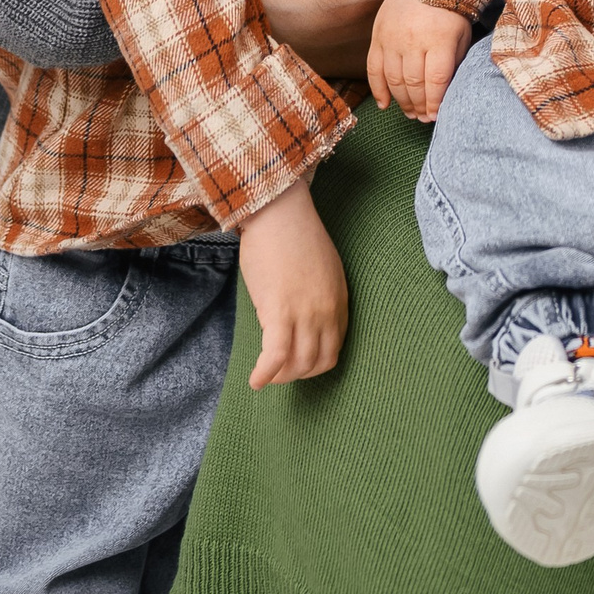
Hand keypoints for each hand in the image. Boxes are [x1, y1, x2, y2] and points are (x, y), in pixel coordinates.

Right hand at [239, 178, 348, 388]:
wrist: (279, 212)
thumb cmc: (295, 235)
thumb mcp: (323, 269)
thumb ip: (320, 298)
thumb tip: (305, 320)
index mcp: (339, 301)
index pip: (333, 349)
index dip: (314, 363)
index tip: (297, 362)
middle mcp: (326, 312)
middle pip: (317, 363)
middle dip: (298, 374)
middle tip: (280, 371)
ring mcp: (304, 314)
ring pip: (298, 365)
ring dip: (281, 377)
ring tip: (266, 375)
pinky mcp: (279, 311)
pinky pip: (275, 356)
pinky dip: (264, 374)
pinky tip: (254, 380)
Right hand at [366, 0, 470, 119]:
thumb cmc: (449, 10)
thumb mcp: (462, 34)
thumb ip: (455, 63)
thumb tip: (446, 94)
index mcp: (439, 40)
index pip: (435, 81)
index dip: (435, 103)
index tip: (436, 116)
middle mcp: (413, 40)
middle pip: (413, 84)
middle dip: (419, 106)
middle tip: (423, 118)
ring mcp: (392, 39)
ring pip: (394, 80)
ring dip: (402, 102)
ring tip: (410, 113)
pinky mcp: (378, 36)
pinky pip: (374, 69)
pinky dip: (378, 90)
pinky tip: (385, 105)